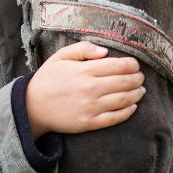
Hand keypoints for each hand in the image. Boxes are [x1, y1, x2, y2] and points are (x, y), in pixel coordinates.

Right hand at [25, 41, 145, 138]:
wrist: (32, 107)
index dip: (132, 64)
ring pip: (124, 100)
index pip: (119, 65)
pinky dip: (128, 111)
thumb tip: (105, 51)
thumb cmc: (47, 79)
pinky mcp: (89, 123)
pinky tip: (133, 106)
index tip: (135, 64)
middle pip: (125, 82)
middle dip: (137, 78)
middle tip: (140, 77)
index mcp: (84, 70)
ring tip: (140, 90)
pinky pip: (115, 118)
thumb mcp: (60, 56)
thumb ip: (83, 49)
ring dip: (136, 94)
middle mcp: (90, 88)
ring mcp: (90, 107)